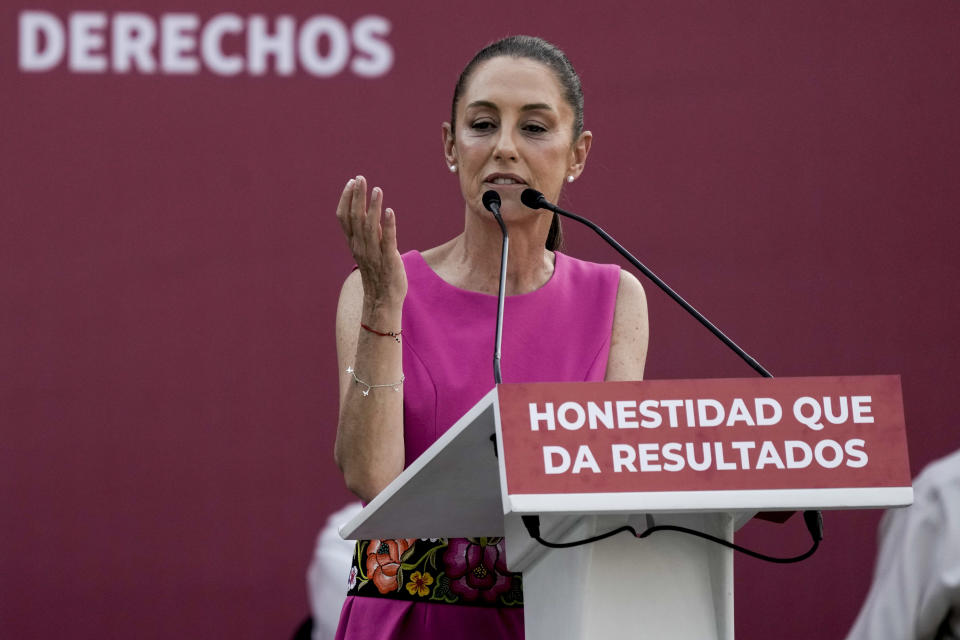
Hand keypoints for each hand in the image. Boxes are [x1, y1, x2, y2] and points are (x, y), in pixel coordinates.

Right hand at [336, 176, 406, 306]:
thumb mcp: (366, 251)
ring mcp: (374, 254)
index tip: (351, 183)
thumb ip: (366, 233)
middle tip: (361, 178)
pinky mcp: (389, 260)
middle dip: (357, 197)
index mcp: (354, 243)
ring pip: (370, 227)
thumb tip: (368, 213)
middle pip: (355, 218)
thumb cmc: (376, 274)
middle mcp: (361, 247)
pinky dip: (388, 225)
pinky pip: (388, 240)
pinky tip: (389, 211)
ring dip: (373, 207)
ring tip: (377, 189)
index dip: (346, 199)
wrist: (382, 300)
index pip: (344, 218)